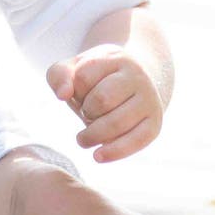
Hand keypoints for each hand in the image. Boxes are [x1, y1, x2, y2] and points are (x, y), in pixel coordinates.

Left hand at [46, 44, 163, 162]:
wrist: (135, 86)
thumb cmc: (97, 81)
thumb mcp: (75, 70)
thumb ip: (59, 76)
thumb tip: (63, 95)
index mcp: (115, 58)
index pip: (82, 78)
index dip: (74, 92)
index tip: (80, 95)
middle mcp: (137, 76)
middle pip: (101, 100)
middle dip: (86, 112)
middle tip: (86, 115)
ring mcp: (149, 99)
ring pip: (116, 122)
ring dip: (93, 134)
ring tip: (84, 138)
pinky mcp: (155, 123)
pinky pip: (136, 141)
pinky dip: (114, 151)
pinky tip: (97, 156)